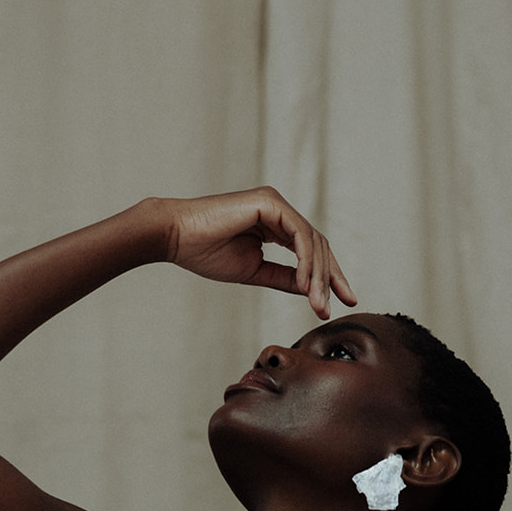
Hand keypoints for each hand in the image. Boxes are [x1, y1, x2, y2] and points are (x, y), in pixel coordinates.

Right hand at [160, 188, 356, 319]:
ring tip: (318, 303)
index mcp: (274, 224)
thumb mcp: (254, 271)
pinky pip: (299, 234)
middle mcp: (279, 211)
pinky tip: (306, 285)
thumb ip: (283, 277)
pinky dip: (306, 261)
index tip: (336, 304)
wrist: (175, 238)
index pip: (311, 250)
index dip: (326, 277)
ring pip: (312, 241)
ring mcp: (275, 204)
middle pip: (318, 245)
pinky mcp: (270, 203)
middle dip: (330, 278)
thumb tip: (311, 290)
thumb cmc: (205, 252)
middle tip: (332, 307)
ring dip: (318, 275)